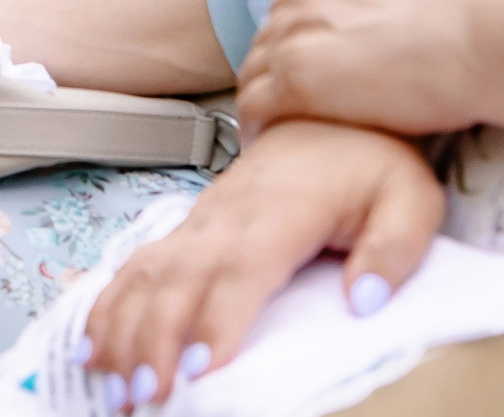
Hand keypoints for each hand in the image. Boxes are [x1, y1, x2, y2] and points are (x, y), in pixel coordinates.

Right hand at [80, 121, 444, 403]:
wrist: (332, 114)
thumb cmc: (369, 159)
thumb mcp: (409, 196)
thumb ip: (394, 248)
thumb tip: (366, 302)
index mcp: (283, 210)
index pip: (241, 269)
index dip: (217, 320)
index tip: (200, 369)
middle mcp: (229, 215)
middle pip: (178, 279)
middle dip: (154, 340)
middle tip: (145, 399)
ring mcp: (202, 220)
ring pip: (146, 274)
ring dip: (124, 331)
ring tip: (116, 388)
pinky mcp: (189, 227)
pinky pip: (136, 265)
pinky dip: (109, 306)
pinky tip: (94, 346)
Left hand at [237, 0, 503, 137]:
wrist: (479, 35)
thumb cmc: (466, 14)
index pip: (291, 11)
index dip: (293, 44)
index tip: (302, 71)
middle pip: (267, 40)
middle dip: (272, 72)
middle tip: (283, 108)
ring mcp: (297, 38)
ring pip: (254, 72)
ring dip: (260, 100)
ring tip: (270, 131)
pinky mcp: (296, 80)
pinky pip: (256, 104)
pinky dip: (256, 124)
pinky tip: (267, 143)